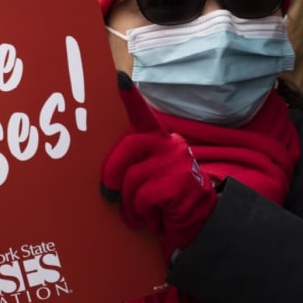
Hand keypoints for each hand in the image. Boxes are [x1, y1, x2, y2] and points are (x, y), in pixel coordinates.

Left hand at [101, 72, 216, 252]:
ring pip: (131, 179)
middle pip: (128, 148)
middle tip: (109, 194)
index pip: (142, 115)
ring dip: (128, 204)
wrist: (201, 223)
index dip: (130, 98)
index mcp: (158, 140)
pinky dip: (142, 214)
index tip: (120, 78)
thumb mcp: (147, 174)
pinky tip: (154, 218)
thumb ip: (130, 162)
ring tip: (140, 213)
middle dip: (112, 174)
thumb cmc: (163, 198)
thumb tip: (101, 170)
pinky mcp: (178, 183)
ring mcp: (176, 162)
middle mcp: (169, 145)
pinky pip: (142, 198)